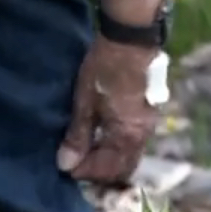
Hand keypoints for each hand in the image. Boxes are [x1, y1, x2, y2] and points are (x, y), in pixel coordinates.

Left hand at [56, 38, 162, 187]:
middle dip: (98, 171)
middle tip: (74, 162)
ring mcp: (147, 126)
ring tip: (84, 151)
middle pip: (121, 169)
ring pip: (127, 157)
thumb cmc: (105, 69)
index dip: (83, 171)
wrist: (131, 40)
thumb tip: (66, 164)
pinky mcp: (145, 115)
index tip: (63, 164)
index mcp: (127, 137)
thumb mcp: (85, 102)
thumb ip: (78, 135)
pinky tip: (99, 138)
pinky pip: (131, 144)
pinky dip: (114, 148)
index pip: (105, 170)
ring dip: (107, 160)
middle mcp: (142, 137)